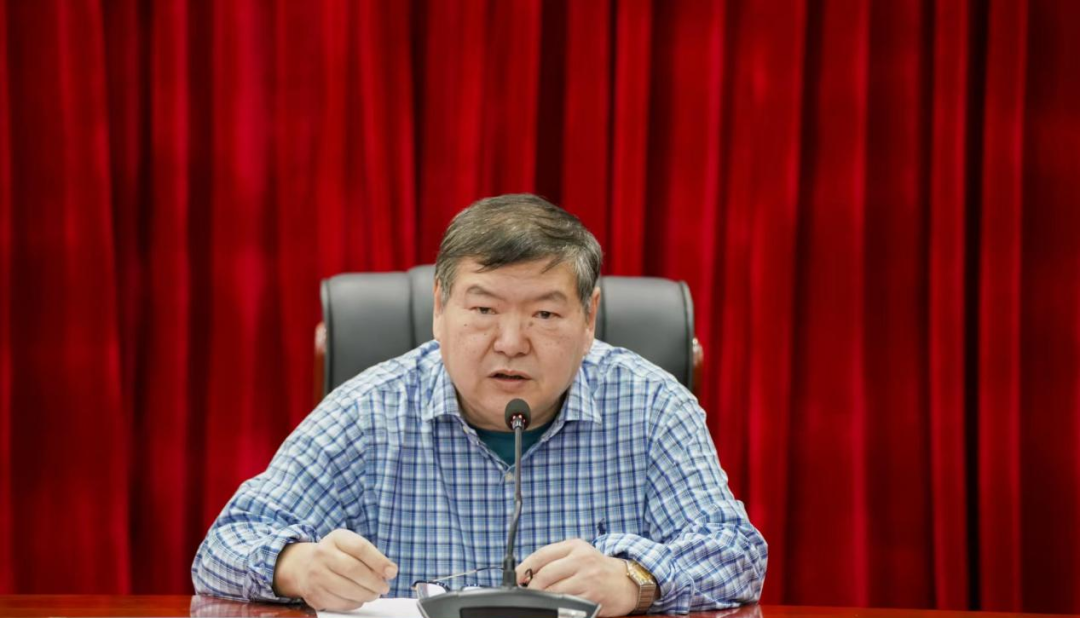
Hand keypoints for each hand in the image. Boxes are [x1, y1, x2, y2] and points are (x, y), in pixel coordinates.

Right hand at [272, 529, 397, 610]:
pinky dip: (355, 603)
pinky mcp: (314, 594)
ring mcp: (316, 575)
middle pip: (354, 570)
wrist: (304, 566)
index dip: (379, 561)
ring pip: (347, 589)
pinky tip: (359, 598)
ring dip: (367, 594)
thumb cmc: (336, 555)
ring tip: (374, 594)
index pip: (360, 548)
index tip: (392, 572)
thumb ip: (371, 556)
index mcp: (336, 538)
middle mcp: (322, 554)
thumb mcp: (351, 545)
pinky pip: (339, 603)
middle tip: (384, 587)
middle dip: (374, 582)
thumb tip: (390, 572)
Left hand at [516, 539, 637, 616]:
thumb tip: (527, 572)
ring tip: (540, 599)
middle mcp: (582, 560)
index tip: (515, 577)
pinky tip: (556, 606)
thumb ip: (555, 559)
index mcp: (575, 546)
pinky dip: (557, 607)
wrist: (628, 581)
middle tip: (527, 592)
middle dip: (531, 587)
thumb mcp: (579, 553)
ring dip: (542, 598)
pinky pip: (567, 604)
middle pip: (544, 575)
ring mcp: (588, 579)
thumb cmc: (598, 568)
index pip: (541, 555)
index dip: (523, 568)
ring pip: (553, 591)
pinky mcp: (592, 597)